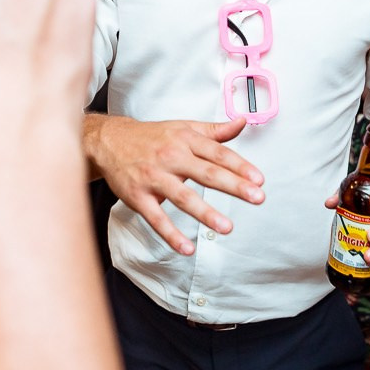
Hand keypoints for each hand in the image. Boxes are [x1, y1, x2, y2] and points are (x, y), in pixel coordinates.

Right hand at [88, 116, 264, 255]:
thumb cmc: (152, 137)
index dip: (240, 166)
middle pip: (206, 173)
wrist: (110, 141)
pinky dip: (171, 234)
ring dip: (205, 213)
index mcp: (185, 140)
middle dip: (233, 186)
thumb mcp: (184, 128)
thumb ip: (215, 130)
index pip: (218, 153)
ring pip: (182, 197)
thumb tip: (242, 122)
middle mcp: (171, 157)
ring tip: (226, 227)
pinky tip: (187, 248)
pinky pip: (156, 218)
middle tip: (257, 198)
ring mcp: (154, 178)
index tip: (259, 179)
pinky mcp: (138, 197)